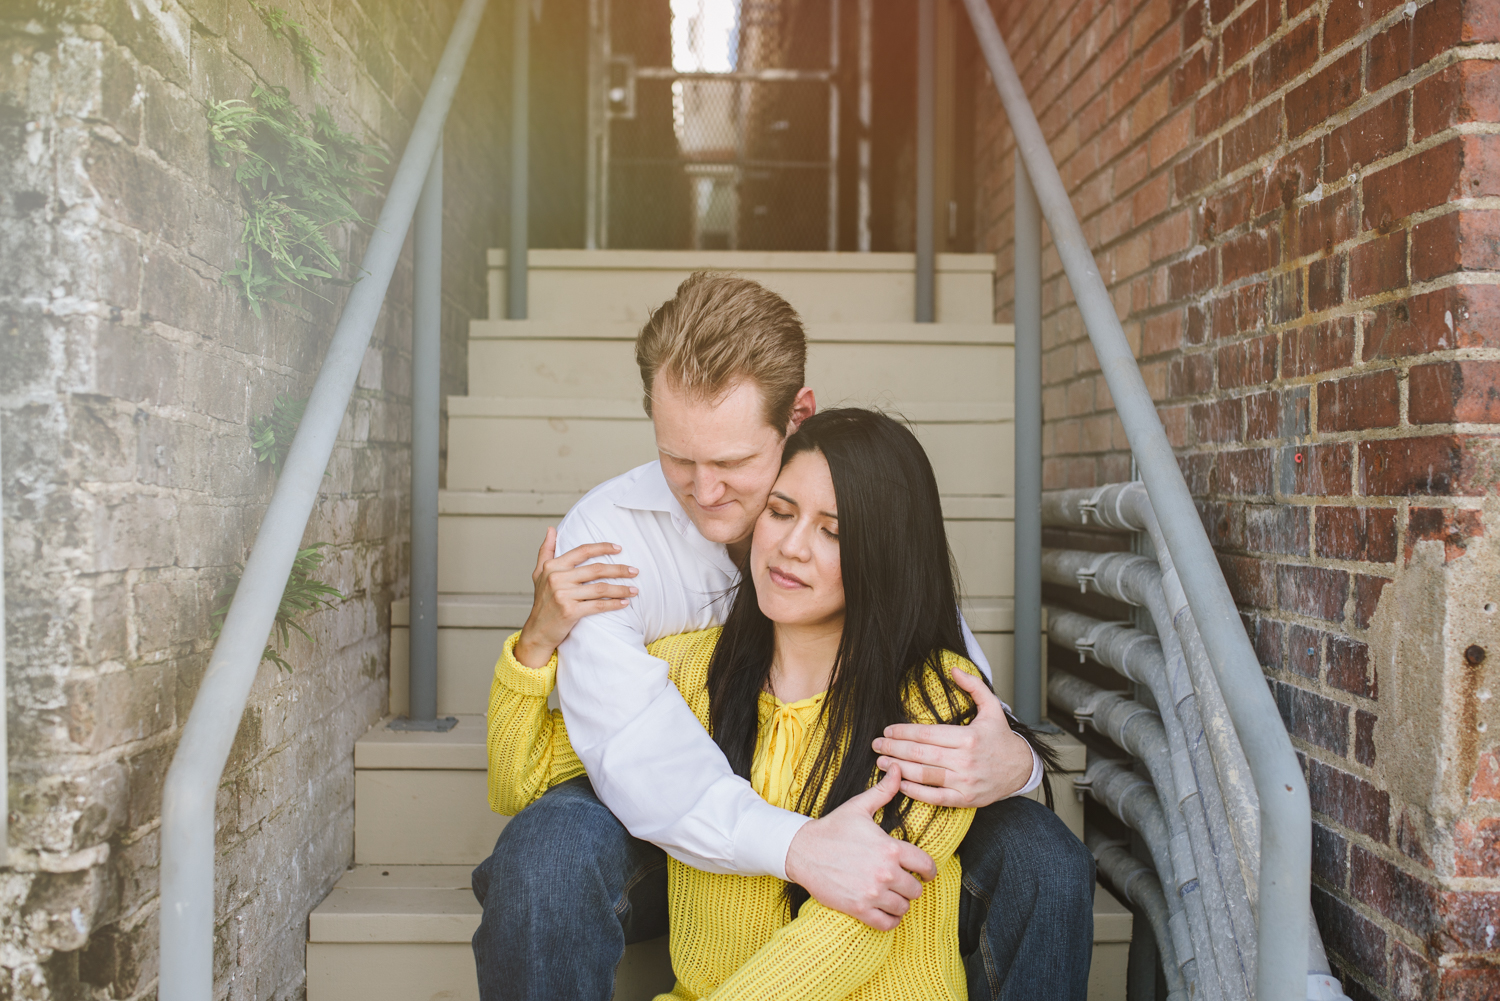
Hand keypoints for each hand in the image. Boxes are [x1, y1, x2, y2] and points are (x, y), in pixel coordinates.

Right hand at [513, 528, 638, 668]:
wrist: (537, 631)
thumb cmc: (542, 602)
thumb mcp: (539, 574)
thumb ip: (546, 550)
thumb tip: (551, 529)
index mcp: (552, 566)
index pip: (583, 551)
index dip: (603, 548)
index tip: (619, 549)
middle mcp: (557, 578)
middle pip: (596, 569)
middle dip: (619, 569)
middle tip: (635, 571)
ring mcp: (563, 595)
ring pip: (600, 588)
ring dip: (621, 588)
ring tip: (634, 589)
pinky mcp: (570, 611)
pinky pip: (598, 605)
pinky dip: (614, 604)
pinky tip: (624, 603)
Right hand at [783, 765, 935, 930]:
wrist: (802, 850)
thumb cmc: (833, 828)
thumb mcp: (859, 807)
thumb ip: (884, 791)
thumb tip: (898, 770)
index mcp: (890, 848)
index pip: (926, 866)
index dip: (928, 870)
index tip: (924, 872)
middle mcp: (885, 872)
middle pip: (915, 889)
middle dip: (911, 886)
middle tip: (901, 881)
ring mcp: (872, 893)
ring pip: (903, 907)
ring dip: (900, 902)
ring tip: (891, 895)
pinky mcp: (859, 909)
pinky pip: (887, 924)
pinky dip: (890, 919)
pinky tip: (884, 910)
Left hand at [872, 666, 1034, 807]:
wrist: (1021, 768)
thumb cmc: (1002, 738)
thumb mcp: (992, 707)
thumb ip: (973, 685)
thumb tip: (953, 669)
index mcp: (968, 737)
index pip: (926, 734)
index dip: (903, 732)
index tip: (887, 730)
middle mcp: (965, 760)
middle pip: (920, 754)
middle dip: (893, 749)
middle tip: (876, 745)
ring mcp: (964, 782)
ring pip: (923, 775)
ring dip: (898, 769)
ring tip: (880, 762)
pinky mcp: (965, 799)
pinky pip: (934, 797)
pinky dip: (914, 791)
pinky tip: (899, 783)